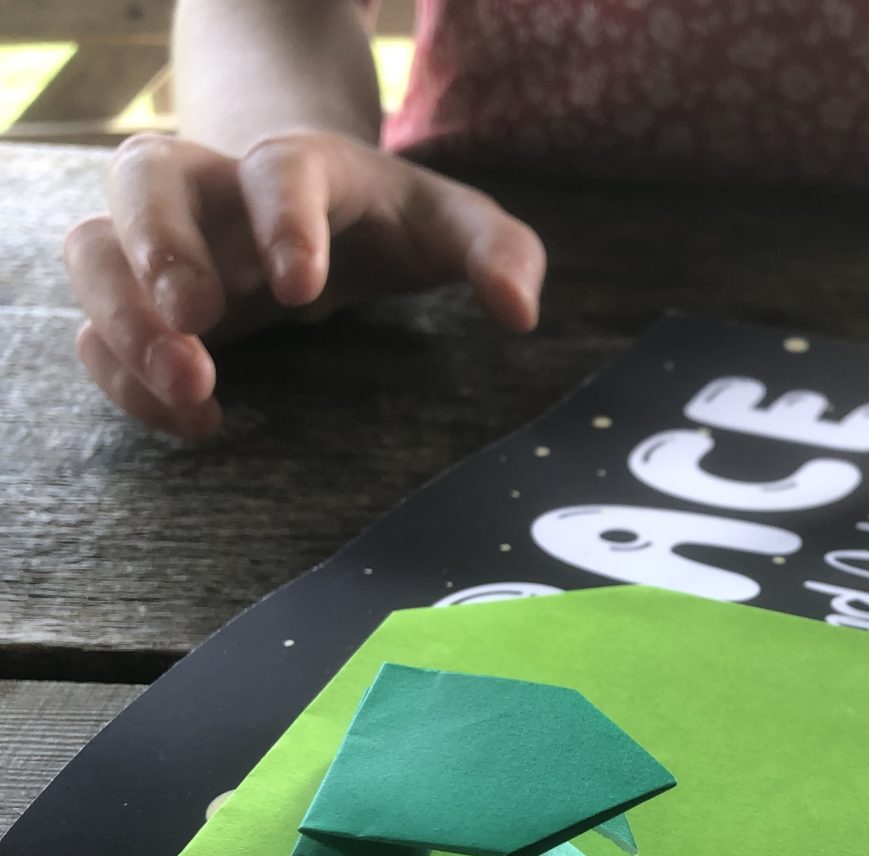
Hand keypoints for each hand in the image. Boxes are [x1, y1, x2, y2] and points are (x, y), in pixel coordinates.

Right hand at [63, 130, 546, 440]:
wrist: (323, 209)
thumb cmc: (396, 225)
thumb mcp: (459, 230)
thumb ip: (503, 256)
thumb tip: (519, 314)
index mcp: (304, 166)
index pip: (278, 166)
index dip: (283, 219)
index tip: (302, 289)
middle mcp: (217, 192)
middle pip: (145, 178)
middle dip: (158, 250)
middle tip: (197, 330)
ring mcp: (170, 244)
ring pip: (92, 246)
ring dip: (121, 317)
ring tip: (190, 388)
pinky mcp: (147, 301)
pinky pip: (95, 323)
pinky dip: (122, 373)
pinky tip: (194, 420)